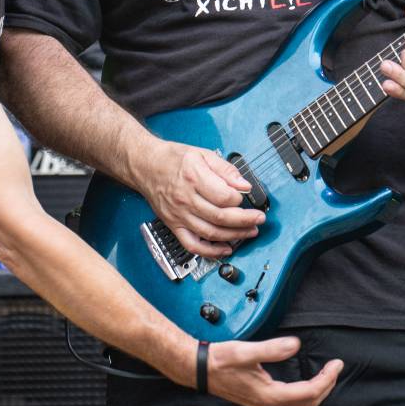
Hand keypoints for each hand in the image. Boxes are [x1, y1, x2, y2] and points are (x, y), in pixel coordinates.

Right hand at [141, 141, 264, 258]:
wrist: (145, 166)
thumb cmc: (172, 159)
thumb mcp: (202, 154)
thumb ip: (225, 169)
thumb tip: (243, 184)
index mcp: (193, 178)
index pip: (223, 196)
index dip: (239, 199)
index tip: (245, 196)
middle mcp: (185, 199)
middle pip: (220, 217)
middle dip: (245, 220)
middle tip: (258, 219)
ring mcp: (179, 215)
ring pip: (210, 233)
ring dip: (234, 236)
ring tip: (250, 232)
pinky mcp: (174, 225)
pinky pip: (193, 245)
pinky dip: (211, 251)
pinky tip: (226, 248)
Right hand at [204, 336, 342, 405]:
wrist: (199, 370)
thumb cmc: (220, 360)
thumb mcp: (246, 352)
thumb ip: (272, 349)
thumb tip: (295, 345)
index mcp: (269, 396)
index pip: (309, 392)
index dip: (327, 379)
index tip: (337, 364)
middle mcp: (269, 405)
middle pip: (309, 403)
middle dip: (326, 385)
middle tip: (336, 367)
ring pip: (301, 404)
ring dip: (318, 390)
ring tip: (327, 373)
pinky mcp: (262, 401)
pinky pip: (291, 401)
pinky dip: (306, 391)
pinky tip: (307, 379)